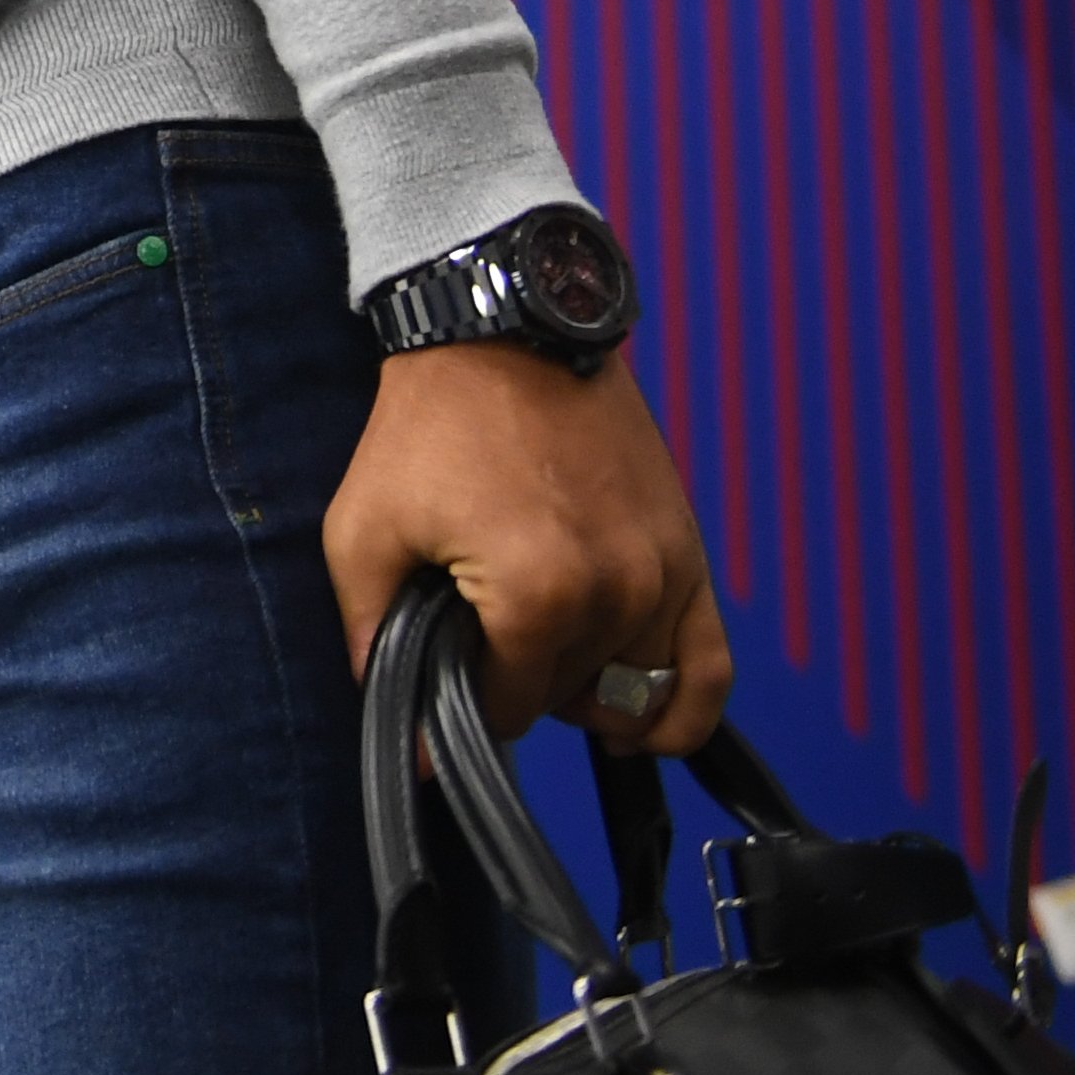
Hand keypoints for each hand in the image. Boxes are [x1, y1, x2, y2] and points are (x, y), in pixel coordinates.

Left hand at [325, 344, 731, 752]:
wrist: (504, 334)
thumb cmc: (431, 425)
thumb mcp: (363, 530)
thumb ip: (371, 638)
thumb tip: (403, 739)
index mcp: (538, 596)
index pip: (509, 711)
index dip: (463, 700)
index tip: (442, 665)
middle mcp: (616, 594)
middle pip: (569, 701)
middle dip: (520, 685)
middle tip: (480, 634)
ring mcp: (663, 574)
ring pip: (633, 692)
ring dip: (587, 692)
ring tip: (541, 658)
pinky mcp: (688, 553)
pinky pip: (711, 668)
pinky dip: (684, 709)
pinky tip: (643, 723)